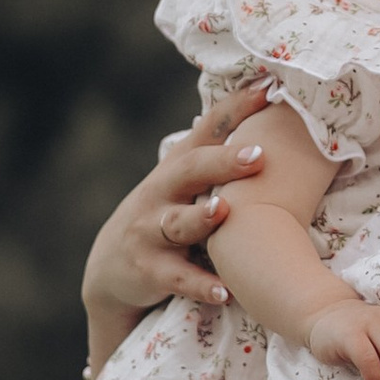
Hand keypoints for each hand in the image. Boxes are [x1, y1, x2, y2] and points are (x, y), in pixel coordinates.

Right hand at [81, 87, 276, 358]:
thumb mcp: (183, 183)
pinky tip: (225, 291)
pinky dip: (201, 285)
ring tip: (223, 212)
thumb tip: (267, 116)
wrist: (111, 267)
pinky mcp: (149, 270)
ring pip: (178, 223)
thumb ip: (216, 155)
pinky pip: (178, 278)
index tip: (268, 88)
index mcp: (178, 167)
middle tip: (258, 155)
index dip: (236, 108)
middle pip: (190, 170)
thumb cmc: (166, 215)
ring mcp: (152, 231)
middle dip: (222, 162)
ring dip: (200, 218)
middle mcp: (161, 192)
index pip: (208, 129)